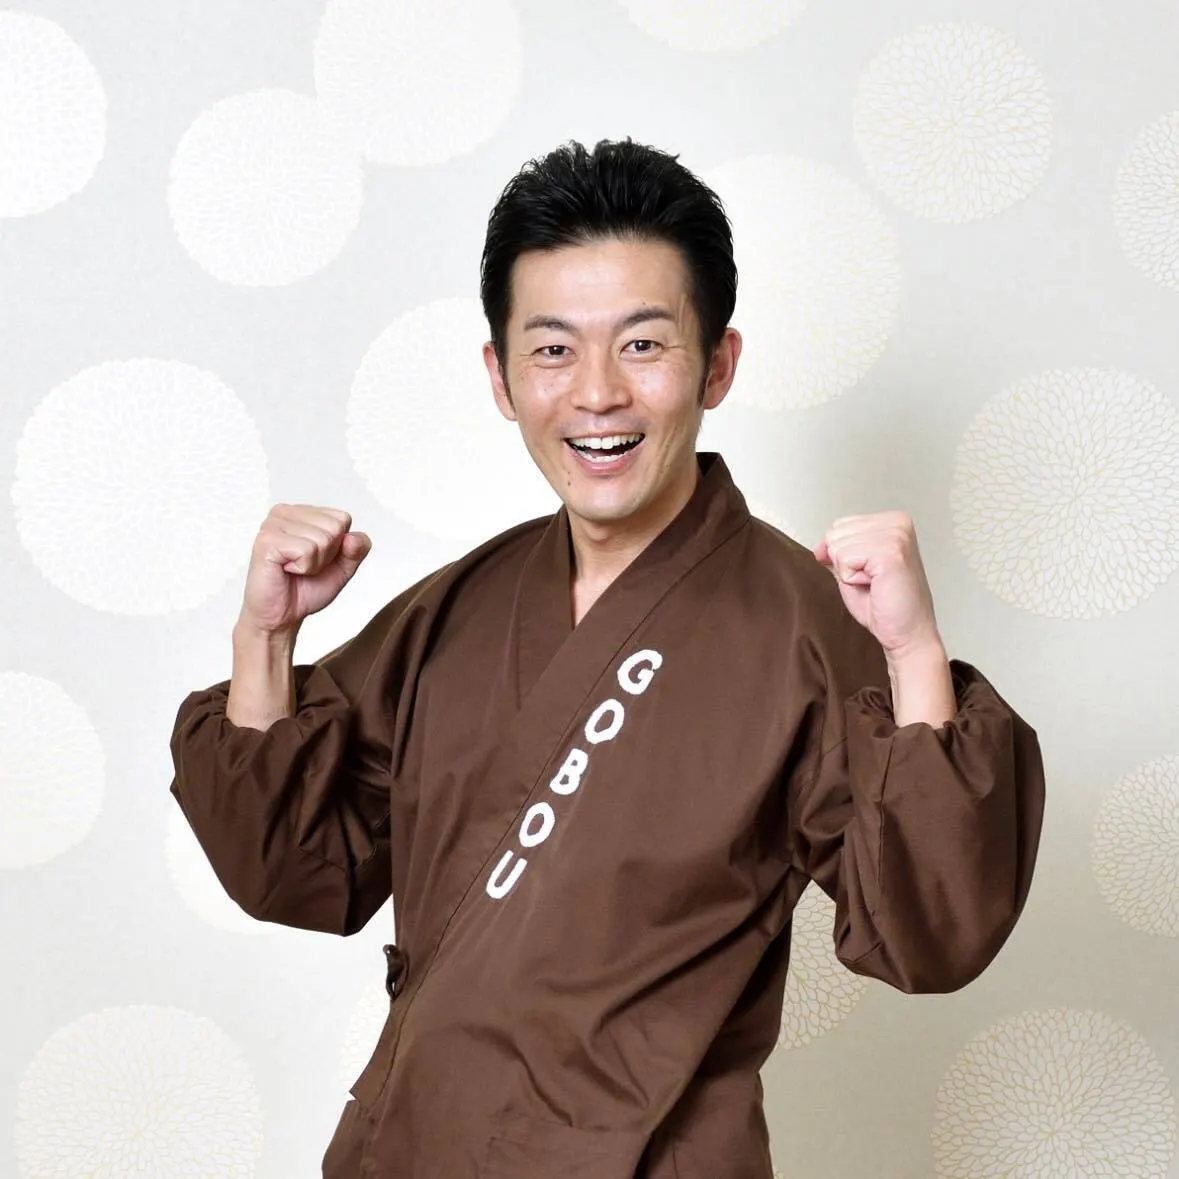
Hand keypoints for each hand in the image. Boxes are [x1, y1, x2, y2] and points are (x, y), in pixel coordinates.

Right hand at [237, 503, 370, 638]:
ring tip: (294, 569)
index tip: (317, 558)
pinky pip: (306, 550)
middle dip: (326, 555)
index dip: (338, 546)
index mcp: (303, 513)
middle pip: (334, 527)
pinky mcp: (267, 540)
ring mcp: (273, 524)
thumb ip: (356, 550)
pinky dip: (303, 568)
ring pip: (322, 539)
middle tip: (304, 566)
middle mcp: (286, 512)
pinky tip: (286, 570)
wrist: (282, 615)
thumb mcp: (343, 568)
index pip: (343, 518)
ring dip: (313, 564)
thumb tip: (353, 537)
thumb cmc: (306, 588)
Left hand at [814, 511, 941, 661]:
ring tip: (875, 583)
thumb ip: (837, 552)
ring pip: (837, 546)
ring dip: (849, 572)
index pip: (839, 525)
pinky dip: (851, 579)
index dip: (842, 555)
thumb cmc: (886, 605)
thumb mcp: (853, 570)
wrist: (907, 633)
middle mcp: (897, 522)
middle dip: (844, 563)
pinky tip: (875, 585)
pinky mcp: (890, 552)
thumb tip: (820, 546)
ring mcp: (896, 535)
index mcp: (892, 521)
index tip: (869, 573)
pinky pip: (844, 559)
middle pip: (835, 533)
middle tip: (872, 581)